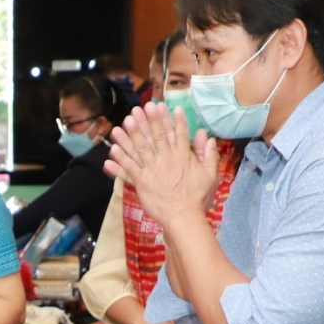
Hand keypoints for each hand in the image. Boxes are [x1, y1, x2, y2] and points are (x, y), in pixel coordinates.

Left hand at [107, 101, 213, 227]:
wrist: (184, 217)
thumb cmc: (198, 198)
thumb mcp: (210, 175)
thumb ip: (209, 155)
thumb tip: (208, 138)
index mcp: (183, 157)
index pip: (179, 133)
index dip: (173, 119)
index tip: (168, 106)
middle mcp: (167, 160)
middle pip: (157, 136)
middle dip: (150, 119)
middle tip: (144, 106)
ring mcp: (153, 170)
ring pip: (141, 148)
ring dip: (132, 134)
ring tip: (125, 121)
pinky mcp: (142, 182)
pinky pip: (130, 168)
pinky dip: (121, 158)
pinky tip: (113, 148)